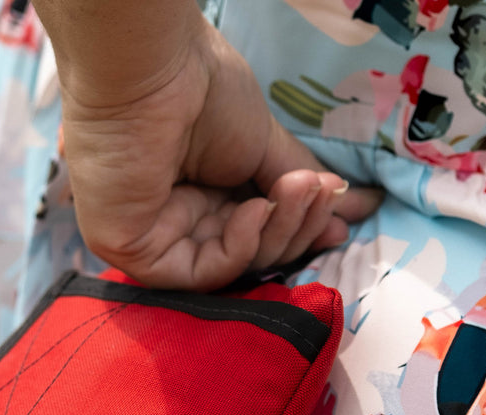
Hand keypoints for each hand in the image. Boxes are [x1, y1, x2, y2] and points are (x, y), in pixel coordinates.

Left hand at [58, 15, 380, 289]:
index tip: (343, 223)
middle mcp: (179, 220)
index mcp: (204, 194)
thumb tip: (350, 207)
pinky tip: (256, 210)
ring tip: (301, 189)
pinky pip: (199, 273)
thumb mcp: (263, 143)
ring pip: (230, 266)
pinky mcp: (135, 253)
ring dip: (278, 233)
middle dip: (296, 229)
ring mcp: (156, 239)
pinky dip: (239, 248)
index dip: (299, 231)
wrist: (156, 71)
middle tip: (324, 195)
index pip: (257, 232)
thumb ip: (298, 183)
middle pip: (249, 253)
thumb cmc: (201, 90)